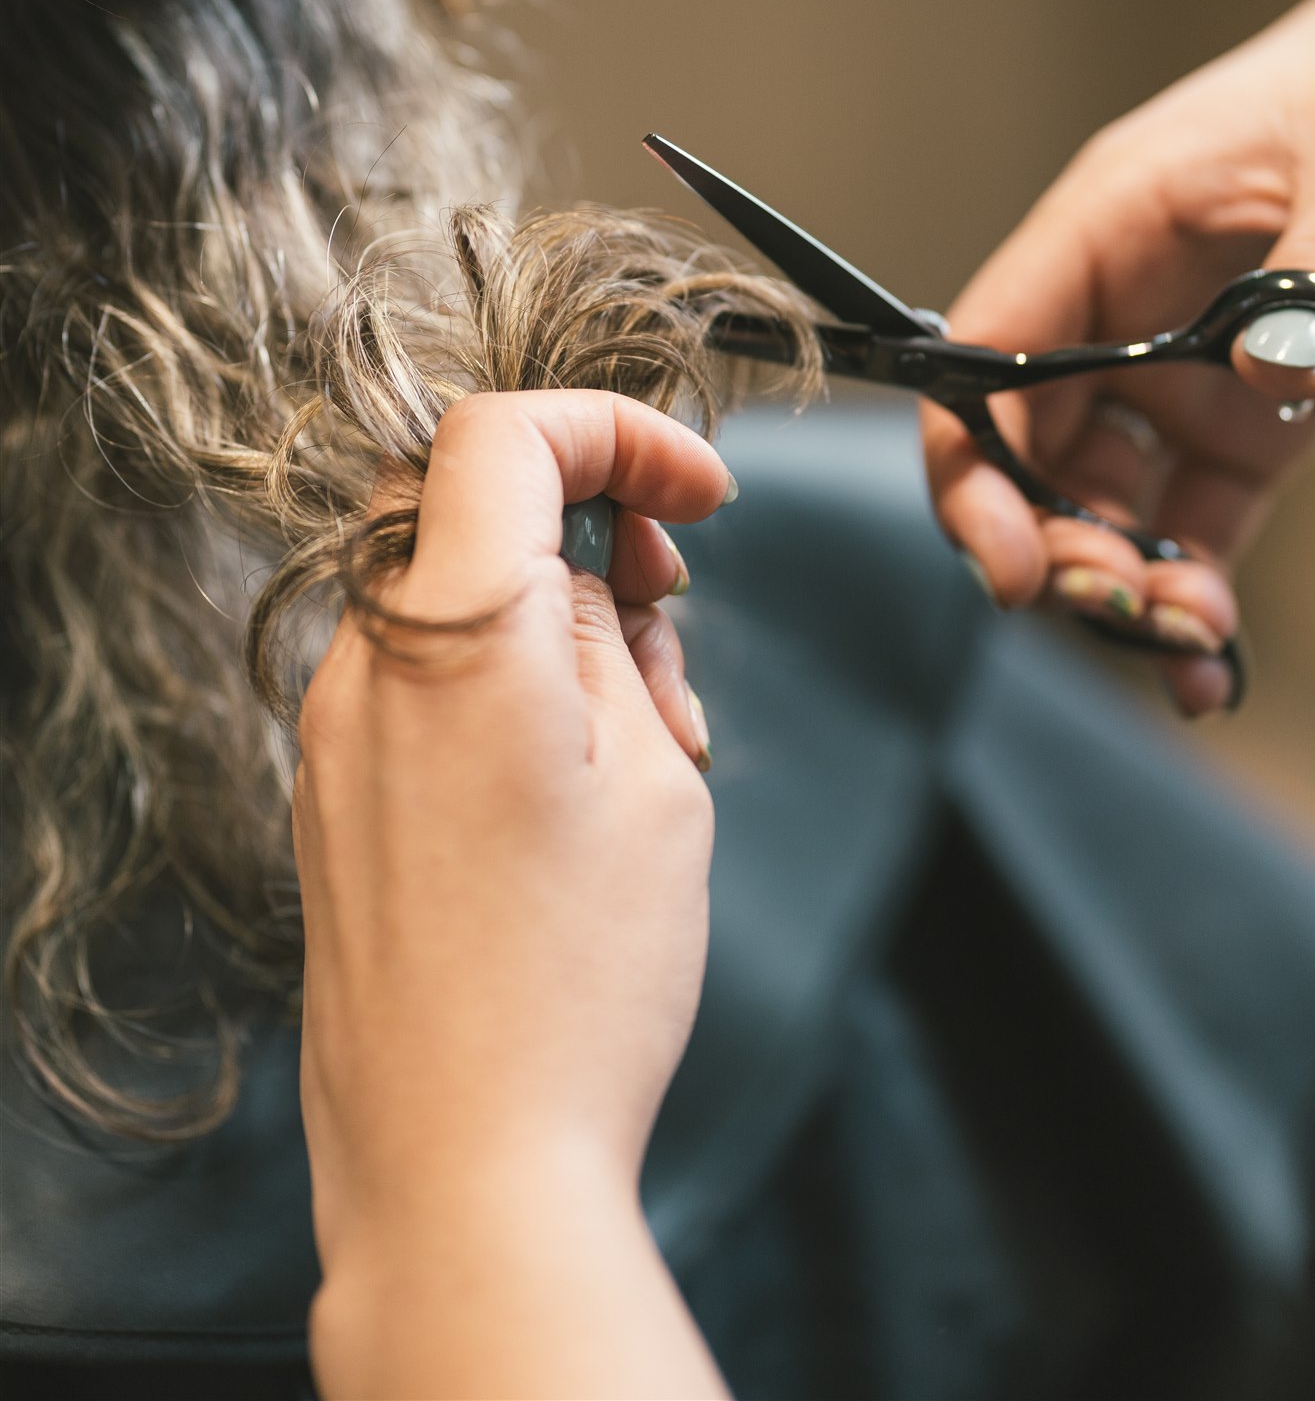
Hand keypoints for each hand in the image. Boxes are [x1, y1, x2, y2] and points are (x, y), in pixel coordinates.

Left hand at [295, 390, 730, 1399]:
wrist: (461, 1167)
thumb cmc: (578, 985)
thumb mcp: (653, 783)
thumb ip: (615, 644)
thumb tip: (591, 581)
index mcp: (454, 632)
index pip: (503, 431)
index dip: (620, 429)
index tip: (701, 493)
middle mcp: (366, 666)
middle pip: (462, 497)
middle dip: (583, 508)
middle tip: (670, 592)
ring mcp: (332, 736)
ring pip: (445, 590)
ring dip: (547, 607)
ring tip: (647, 723)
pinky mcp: (331, 800)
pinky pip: (413, 678)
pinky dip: (496, 675)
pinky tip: (572, 775)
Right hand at [922, 0, 1314, 715]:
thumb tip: (1265, 372)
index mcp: (1110, 226)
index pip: (985, 358)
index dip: (971, 472)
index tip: (1011, 567)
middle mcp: (1117, 309)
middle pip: (1026, 450)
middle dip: (1056, 547)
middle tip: (1127, 613)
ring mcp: (1173, 369)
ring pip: (1099, 501)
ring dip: (1123, 584)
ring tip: (1191, 644)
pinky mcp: (1241, 418)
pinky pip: (1192, 520)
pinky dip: (1193, 590)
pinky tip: (1210, 663)